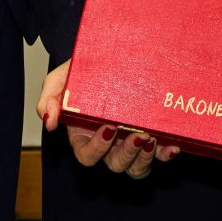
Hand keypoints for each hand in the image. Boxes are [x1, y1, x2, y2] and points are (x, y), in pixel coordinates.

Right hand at [38, 60, 179, 178]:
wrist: (105, 54)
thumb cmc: (80, 70)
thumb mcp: (59, 79)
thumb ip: (49, 98)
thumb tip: (50, 122)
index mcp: (83, 135)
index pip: (87, 155)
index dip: (97, 148)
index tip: (109, 127)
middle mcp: (108, 144)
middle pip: (116, 165)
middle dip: (128, 154)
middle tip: (139, 134)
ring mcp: (130, 140)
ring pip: (137, 167)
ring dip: (146, 158)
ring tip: (152, 138)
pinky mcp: (151, 135)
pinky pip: (159, 155)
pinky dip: (165, 154)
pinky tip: (172, 146)